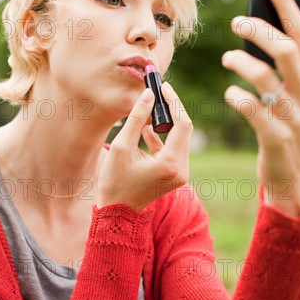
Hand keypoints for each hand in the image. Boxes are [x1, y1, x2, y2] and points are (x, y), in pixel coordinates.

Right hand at [96, 83, 192, 211]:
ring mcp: (180, 174)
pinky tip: (145, 128)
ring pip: (179, 138)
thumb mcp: (122, 147)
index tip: (163, 86)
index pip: (182, 124)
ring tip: (149, 107)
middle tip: (158, 92)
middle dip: (171, 110)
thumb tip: (149, 95)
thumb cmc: (115, 183)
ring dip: (166, 122)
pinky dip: (161, 137)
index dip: (174, 102)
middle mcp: (181, 169)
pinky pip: (172, 149)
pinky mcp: (174, 175)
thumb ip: (136, 119)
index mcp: (171, 164)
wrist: (116, 214)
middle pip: (184, 129)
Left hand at [222, 0, 299, 216]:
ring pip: (265, 77)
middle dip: (258, 30)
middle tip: (236, 22)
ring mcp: (294, 116)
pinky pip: (251, 108)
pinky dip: (237, 96)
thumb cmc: (295, 125)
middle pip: (284, 49)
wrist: (294, 174)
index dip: (285, 5)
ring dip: (241, 62)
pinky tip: (230, 93)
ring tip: (227, 58)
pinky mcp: (276, 136)